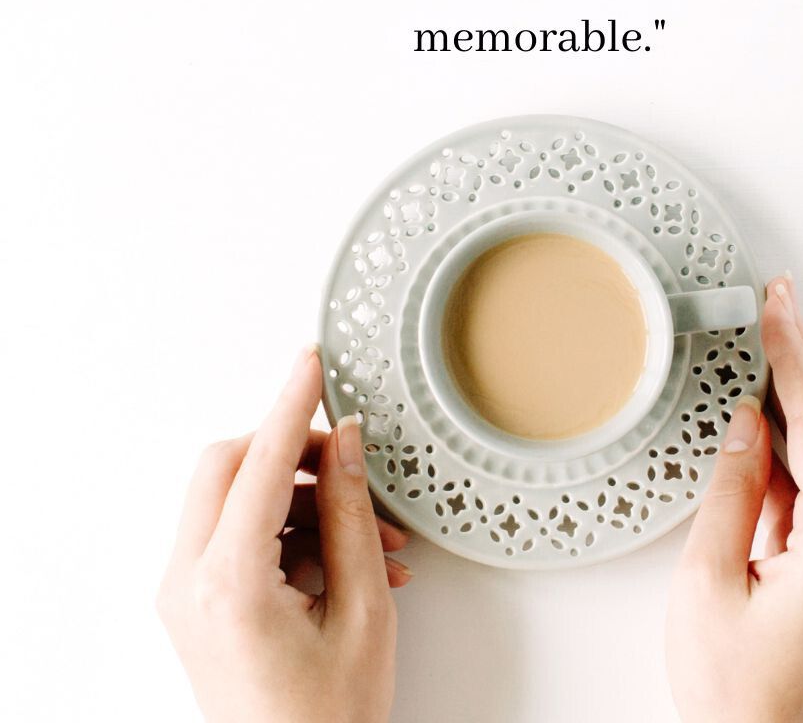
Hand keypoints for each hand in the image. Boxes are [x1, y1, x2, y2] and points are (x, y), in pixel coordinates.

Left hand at [157, 346, 409, 722]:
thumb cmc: (329, 720)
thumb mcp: (364, 608)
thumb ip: (351, 513)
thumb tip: (346, 443)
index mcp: (228, 585)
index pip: (259, 463)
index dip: (292, 405)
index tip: (311, 362)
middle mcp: (187, 584)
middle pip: (226, 467)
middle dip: (289, 450)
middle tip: (346, 458)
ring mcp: (184, 595)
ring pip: (232, 497)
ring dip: (300, 498)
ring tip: (371, 534)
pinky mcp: (195, 603)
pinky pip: (235, 533)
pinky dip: (289, 530)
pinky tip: (347, 557)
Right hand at [666, 276, 802, 722]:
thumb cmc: (731, 685)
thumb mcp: (708, 580)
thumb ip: (731, 492)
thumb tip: (744, 425)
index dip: (794, 359)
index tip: (778, 310)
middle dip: (802, 360)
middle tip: (778, 303)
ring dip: (796, 397)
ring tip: (766, 343)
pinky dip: (792, 441)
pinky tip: (765, 414)